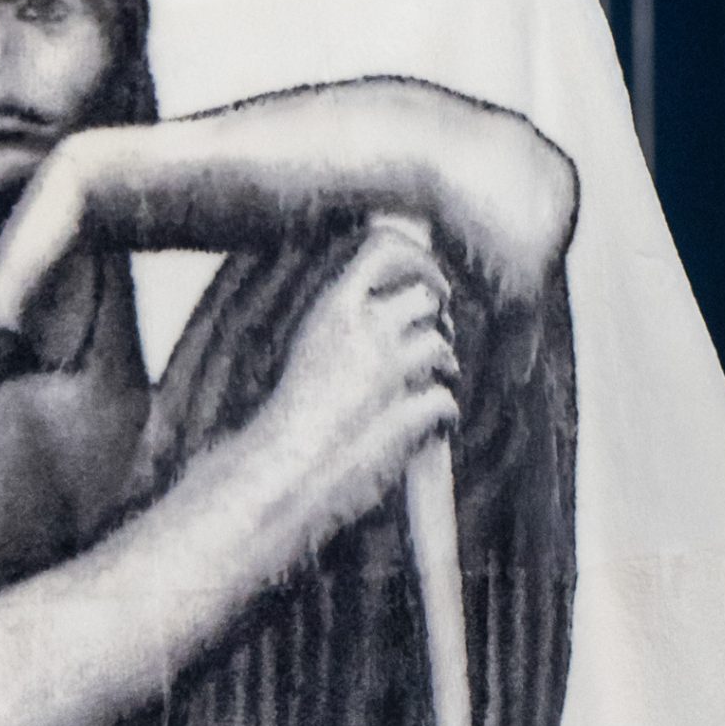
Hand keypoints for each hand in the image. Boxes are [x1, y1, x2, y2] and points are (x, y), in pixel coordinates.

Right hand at [256, 220, 459, 547]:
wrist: (279, 475)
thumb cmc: (280, 425)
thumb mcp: (305, 355)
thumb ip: (343, 332)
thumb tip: (384, 316)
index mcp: (333, 311)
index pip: (388, 250)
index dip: (421, 261)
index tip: (430, 284)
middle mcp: (367, 332)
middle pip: (426, 297)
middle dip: (437, 318)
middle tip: (433, 340)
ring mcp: (392, 373)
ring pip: (441, 347)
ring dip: (444, 366)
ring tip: (433, 384)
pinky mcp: (410, 415)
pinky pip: (445, 401)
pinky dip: (444, 415)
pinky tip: (433, 429)